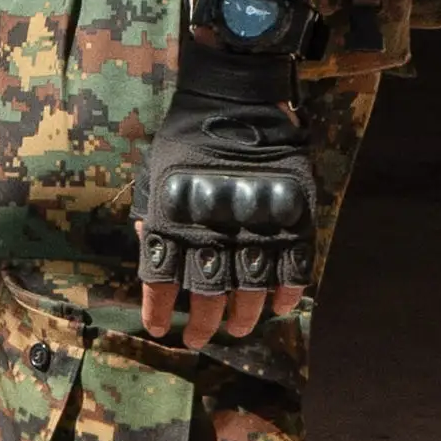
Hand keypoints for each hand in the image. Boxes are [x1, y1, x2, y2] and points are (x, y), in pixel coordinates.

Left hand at [133, 11, 319, 345]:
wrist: (235, 100)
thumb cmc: (186, 138)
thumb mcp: (153, 176)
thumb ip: (150, 216)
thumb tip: (145, 249)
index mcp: (171, 224)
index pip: (160, 282)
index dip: (159, 310)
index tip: (161, 331)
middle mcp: (211, 233)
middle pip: (207, 295)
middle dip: (203, 323)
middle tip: (201, 339)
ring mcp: (254, 227)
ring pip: (251, 290)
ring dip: (245, 314)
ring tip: (239, 326)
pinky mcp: (292, 219)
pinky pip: (294, 268)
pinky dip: (288, 292)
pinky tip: (281, 305)